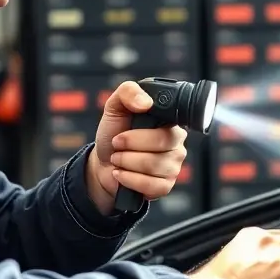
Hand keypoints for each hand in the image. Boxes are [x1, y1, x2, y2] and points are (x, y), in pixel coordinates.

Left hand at [86, 81, 188, 214]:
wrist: (102, 163)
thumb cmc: (113, 133)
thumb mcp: (115, 107)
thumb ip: (128, 92)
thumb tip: (146, 102)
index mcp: (169, 122)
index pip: (170, 125)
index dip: (144, 132)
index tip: (122, 133)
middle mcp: (176, 143)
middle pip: (162, 144)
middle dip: (130, 146)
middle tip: (117, 145)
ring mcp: (173, 165)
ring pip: (155, 166)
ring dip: (127, 163)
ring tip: (118, 159)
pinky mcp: (166, 186)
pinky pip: (153, 186)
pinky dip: (130, 180)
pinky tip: (122, 175)